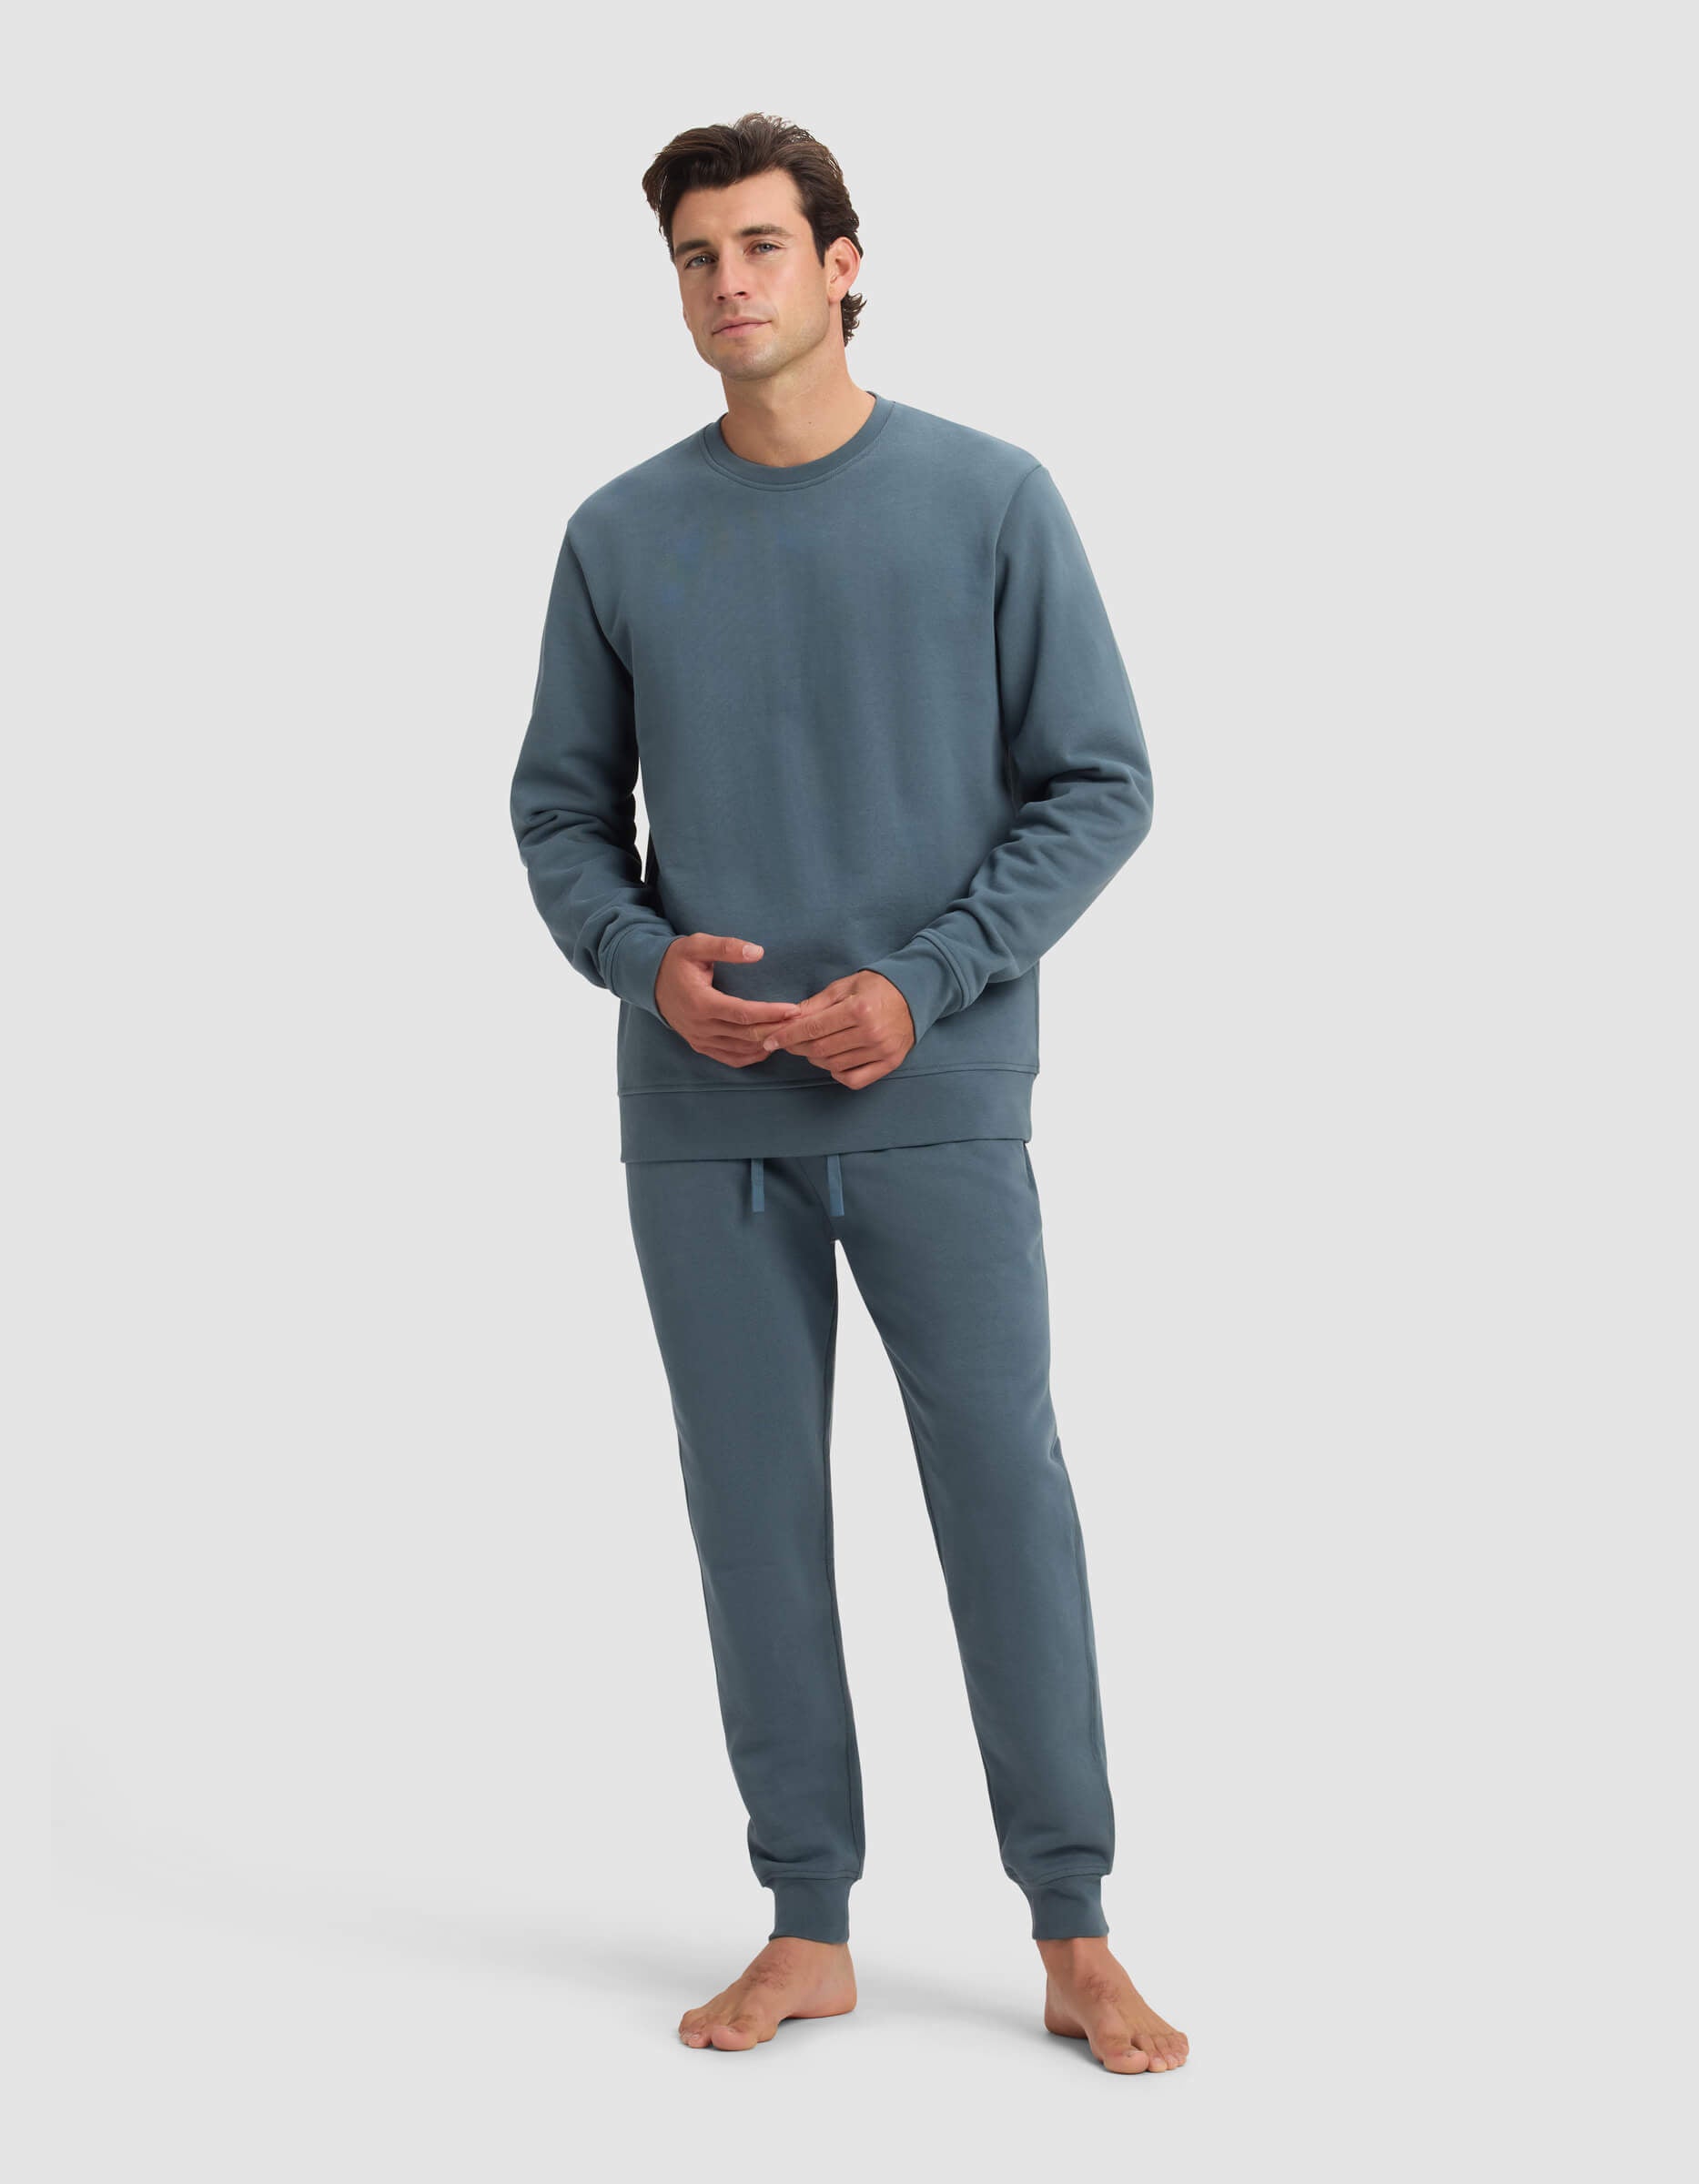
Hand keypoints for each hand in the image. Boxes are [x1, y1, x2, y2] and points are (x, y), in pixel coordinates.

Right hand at [655, 934, 801, 1065]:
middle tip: (801, 1023)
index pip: (742, 1013)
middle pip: (745, 1035)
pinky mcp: (700, 1046)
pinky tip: (768, 1047)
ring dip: (767, 1044)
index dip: (769, 1013)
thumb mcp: (696, 945)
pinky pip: (730, 1058)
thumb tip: (757, 951)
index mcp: (700, 1002)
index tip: (793, 1009)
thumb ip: (726, 947)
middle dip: (775, 1029)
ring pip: (740, 1050)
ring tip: (790, 1034)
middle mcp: (700, 1026)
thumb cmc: (676, 960)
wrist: (649, 981)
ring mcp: (699, 1039)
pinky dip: (751, 1056)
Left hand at [755, 969, 915, 1088]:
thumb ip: (816, 1004)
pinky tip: (834, 1062)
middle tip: (787, 1043)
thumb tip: (787, 1018)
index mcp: (858, 1009)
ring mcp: (882, 1051)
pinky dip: (837, 1073)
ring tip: (812, 1047)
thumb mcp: (845, 986)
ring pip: (834, 1065)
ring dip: (816, 1059)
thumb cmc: (876, 987)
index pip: (813, 1028)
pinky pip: (854, 1079)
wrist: (915, 994)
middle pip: (821, 1049)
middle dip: (797, 1047)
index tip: (770, 1040)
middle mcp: (871, 1032)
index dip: (787, 1036)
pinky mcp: (890, 1063)